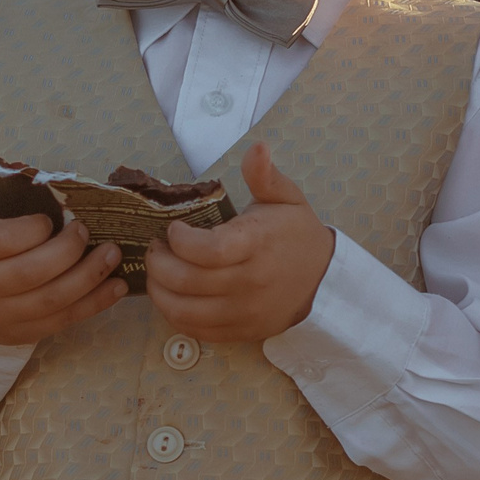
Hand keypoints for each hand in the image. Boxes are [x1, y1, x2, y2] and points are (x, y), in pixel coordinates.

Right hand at [0, 149, 125, 345]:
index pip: (1, 243)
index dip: (31, 231)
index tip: (51, 219)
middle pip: (30, 274)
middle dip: (67, 252)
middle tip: (88, 230)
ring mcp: (3, 316)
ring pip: (52, 301)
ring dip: (89, 277)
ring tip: (112, 253)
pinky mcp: (25, 334)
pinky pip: (65, 321)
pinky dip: (96, 303)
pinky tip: (118, 285)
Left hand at [140, 140, 335, 342]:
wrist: (323, 281)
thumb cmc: (297, 235)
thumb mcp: (287, 198)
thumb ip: (265, 175)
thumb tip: (257, 147)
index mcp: (258, 244)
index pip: (208, 251)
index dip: (180, 241)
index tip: (174, 230)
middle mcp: (250, 282)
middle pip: (187, 281)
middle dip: (158, 263)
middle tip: (156, 248)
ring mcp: (243, 312)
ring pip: (184, 310)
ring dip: (159, 290)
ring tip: (158, 272)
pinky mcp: (239, 332)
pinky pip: (194, 329)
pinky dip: (173, 314)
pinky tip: (172, 295)